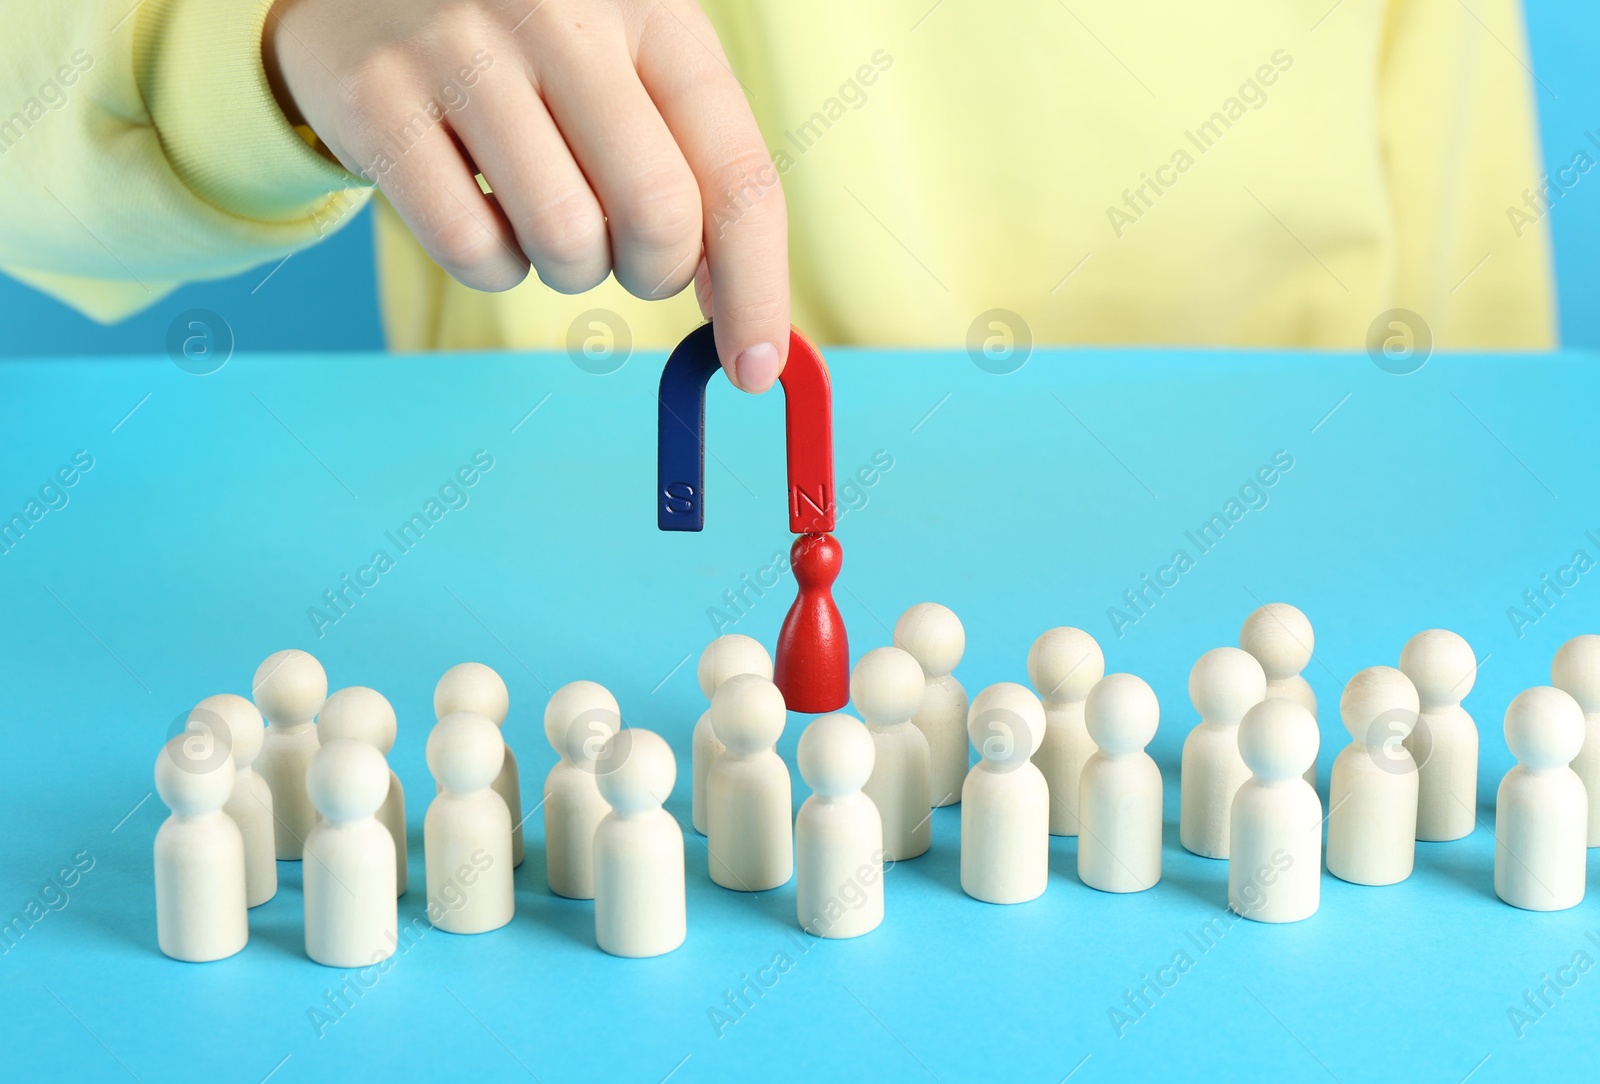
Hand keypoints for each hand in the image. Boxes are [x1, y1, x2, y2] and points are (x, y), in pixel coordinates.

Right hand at [264, 0, 788, 390]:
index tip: (753, 365)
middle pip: (658, 216)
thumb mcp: (633, 69)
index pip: (737, 173)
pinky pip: (470, 251)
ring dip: (570, 268)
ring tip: (543, 210)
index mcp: (652, 9)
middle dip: (654, 274)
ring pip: (566, 243)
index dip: (756, 287)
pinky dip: (492, 266)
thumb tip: (744, 318)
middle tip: (626, 256)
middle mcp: (562, 16)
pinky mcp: (380, 101)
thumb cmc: (531, 50)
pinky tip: (481, 205)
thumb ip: (699, 172)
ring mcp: (463, 52)